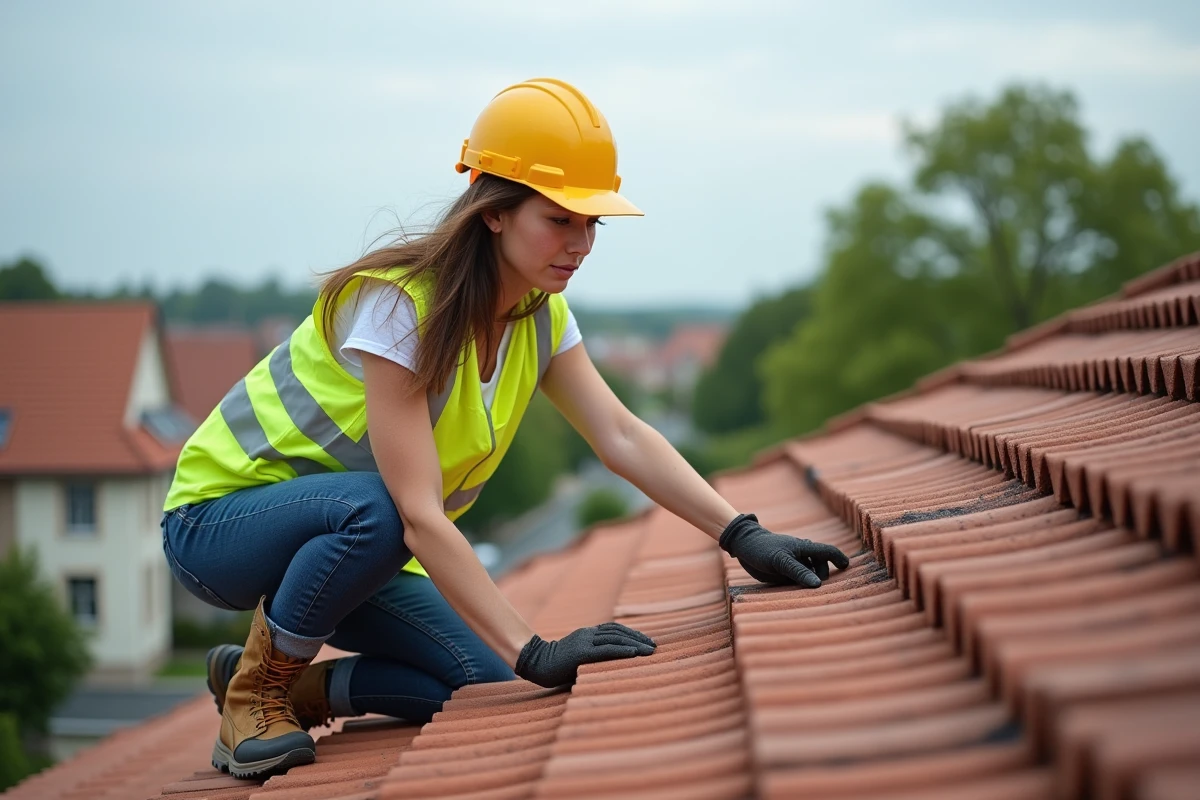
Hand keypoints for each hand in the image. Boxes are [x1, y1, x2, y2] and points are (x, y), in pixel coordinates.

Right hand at [514, 623, 656, 687]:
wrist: (536, 663)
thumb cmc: (556, 666)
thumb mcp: (578, 657)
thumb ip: (593, 656)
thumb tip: (611, 665)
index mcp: (587, 633)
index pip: (614, 629)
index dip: (632, 633)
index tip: (647, 641)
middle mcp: (588, 634)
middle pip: (618, 631)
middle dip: (638, 638)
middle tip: (654, 646)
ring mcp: (584, 642)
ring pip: (615, 639)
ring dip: (635, 644)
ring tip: (650, 651)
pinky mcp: (582, 653)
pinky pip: (606, 650)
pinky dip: (622, 650)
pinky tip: (635, 653)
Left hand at [720, 513, 848, 587]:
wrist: (743, 546)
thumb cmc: (762, 549)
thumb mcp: (780, 560)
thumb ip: (798, 572)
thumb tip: (818, 585)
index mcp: (804, 548)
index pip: (828, 552)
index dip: (839, 559)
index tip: (847, 567)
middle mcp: (802, 556)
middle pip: (821, 568)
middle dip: (824, 578)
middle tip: (823, 591)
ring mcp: (794, 564)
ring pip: (810, 575)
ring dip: (812, 584)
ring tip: (811, 595)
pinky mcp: (785, 573)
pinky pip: (798, 581)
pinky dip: (801, 587)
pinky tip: (799, 596)